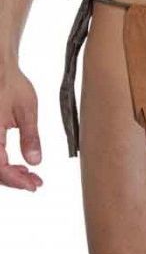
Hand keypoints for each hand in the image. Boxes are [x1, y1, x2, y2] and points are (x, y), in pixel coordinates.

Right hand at [0, 67, 42, 191]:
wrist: (0, 69)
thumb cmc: (11, 83)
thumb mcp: (27, 109)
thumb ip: (30, 137)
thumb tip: (34, 161)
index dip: (16, 180)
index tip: (33, 185)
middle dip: (14, 180)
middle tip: (35, 183)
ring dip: (7, 174)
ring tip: (28, 175)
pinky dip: (2, 164)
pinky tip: (17, 165)